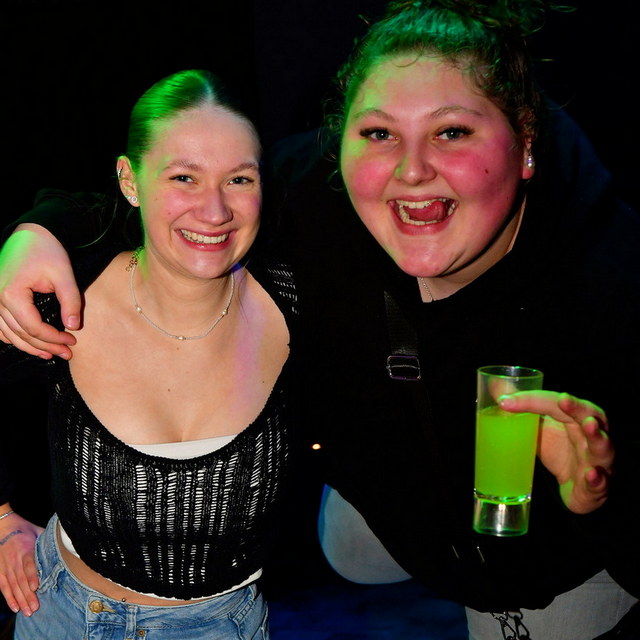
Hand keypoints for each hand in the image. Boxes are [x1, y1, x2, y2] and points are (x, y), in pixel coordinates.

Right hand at [0, 224, 79, 358]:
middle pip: (20, 334)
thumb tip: (73, 327)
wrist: (30, 235)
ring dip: (29, 347)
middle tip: (67, 353)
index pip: (33, 327)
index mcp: (11, 293)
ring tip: (51, 354)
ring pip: (8, 334)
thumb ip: (70, 300)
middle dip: (45, 346)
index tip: (72, 341)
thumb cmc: (47, 251)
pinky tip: (28, 344)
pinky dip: (12, 338)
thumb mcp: (64, 274)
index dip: (53, 338)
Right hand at [0, 513, 43, 616]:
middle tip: (35, 608)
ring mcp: (6, 567)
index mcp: (26, 549)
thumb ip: (48, 541)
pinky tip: (15, 608)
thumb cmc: (25, 529)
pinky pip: (4, 587)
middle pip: (21, 580)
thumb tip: (66, 544)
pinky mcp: (0, 572)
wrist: (3, 527)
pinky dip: (9, 598)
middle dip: (28, 595)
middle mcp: (15, 560)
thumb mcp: (38, 531)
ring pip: (13, 586)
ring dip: (20, 600)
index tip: (36, 587)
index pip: (28, 564)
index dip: (32, 576)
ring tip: (28, 612)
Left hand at [498, 391, 612, 513]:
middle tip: (563, 400)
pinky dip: (597, 478)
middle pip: (587, 416)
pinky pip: (600, 481)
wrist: (576, 486)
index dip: (530, 400)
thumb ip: (522, 407)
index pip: (552, 402)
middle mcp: (589, 433)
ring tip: (590, 427)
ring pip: (602, 446)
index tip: (504, 402)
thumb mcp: (539, 426)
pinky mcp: (597, 485)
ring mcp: (597, 459)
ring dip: (597, 437)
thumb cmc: (560, 449)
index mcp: (573, 416)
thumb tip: (495, 386)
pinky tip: (591, 474)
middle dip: (577, 407)